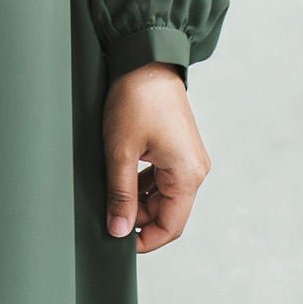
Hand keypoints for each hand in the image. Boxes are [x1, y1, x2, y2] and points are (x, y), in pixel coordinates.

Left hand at [103, 63, 209, 252]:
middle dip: (138, 219)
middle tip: (107, 213)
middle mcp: (195, 170)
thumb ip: (120, 195)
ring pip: (163, 198)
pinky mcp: (179, 151)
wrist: (147, 61)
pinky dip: (143, 186)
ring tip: (111, 192)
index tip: (118, 242)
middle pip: (168, 213)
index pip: (171, 226)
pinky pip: (163, 180)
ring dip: (138, 202)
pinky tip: (122, 178)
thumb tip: (119, 230)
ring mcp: (188, 160)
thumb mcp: (120, 152)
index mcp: (187, 174)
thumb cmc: (135, 101)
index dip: (145, 240)